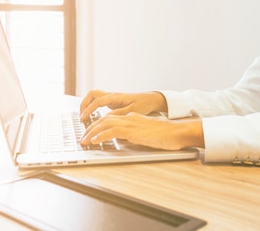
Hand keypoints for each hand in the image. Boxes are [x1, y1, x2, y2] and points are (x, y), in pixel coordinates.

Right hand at [79, 89, 166, 120]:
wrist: (150, 99)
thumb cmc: (143, 104)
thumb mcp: (132, 111)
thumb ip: (119, 114)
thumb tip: (106, 117)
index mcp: (116, 97)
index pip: (97, 101)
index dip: (88, 110)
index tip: (83, 118)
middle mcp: (112, 95)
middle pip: (92, 94)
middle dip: (84, 103)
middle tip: (81, 116)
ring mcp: (111, 97)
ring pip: (94, 96)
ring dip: (87, 104)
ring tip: (84, 116)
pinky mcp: (112, 101)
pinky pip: (98, 101)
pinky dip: (92, 106)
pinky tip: (92, 115)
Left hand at [80, 112, 203, 149]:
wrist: (177, 132)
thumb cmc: (165, 135)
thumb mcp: (145, 133)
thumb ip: (134, 134)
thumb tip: (123, 140)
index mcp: (132, 117)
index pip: (109, 119)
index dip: (97, 125)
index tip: (89, 133)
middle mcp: (129, 118)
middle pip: (104, 120)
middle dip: (91, 129)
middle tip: (82, 138)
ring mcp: (131, 123)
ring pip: (105, 124)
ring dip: (92, 133)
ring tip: (84, 141)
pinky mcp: (134, 131)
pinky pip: (113, 131)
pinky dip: (101, 135)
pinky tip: (95, 141)